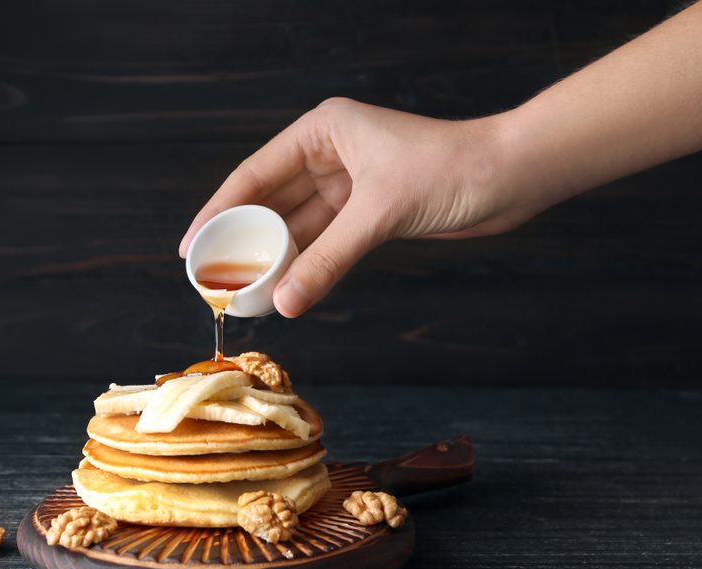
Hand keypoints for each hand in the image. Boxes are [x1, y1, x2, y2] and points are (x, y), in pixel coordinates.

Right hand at [179, 98, 528, 316]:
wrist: (510, 177)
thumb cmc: (451, 171)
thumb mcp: (379, 214)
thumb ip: (329, 259)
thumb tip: (286, 303)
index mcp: (322, 132)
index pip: (254, 175)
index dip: (218, 212)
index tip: (190, 247)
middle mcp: (329, 154)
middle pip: (270, 202)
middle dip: (242, 240)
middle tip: (212, 277)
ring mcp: (348, 184)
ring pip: (296, 226)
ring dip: (273, 257)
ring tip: (242, 290)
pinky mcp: (368, 210)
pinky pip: (323, 241)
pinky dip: (305, 264)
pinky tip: (284, 287)